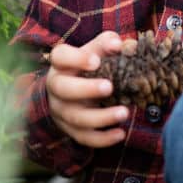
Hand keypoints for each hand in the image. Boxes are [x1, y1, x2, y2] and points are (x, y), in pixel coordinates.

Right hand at [45, 31, 129, 146]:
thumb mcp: (97, 51)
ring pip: (76, 117)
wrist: (72, 92)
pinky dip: (102, 139)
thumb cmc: (89, 67)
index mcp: (62, 64)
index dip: (75, 58)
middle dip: (86, 89)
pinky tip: (120, 134)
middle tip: (110, 87)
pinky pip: (84, 137)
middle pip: (64, 89)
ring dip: (101, 118)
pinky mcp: (71, 129)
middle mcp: (57, 87)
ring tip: (124, 113)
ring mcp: (62, 111)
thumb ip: (109, 43)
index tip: (96, 61)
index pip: (60, 56)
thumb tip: (121, 45)